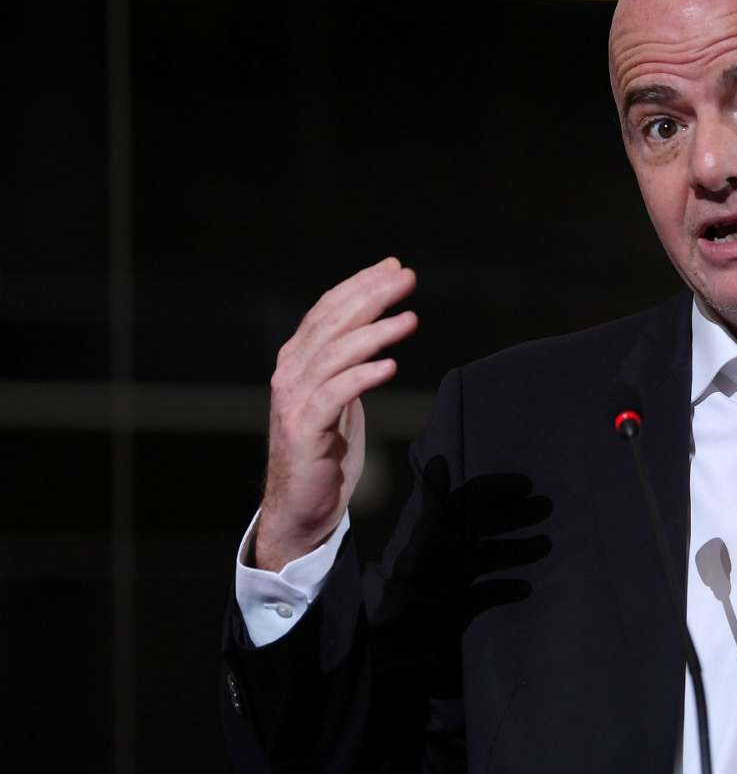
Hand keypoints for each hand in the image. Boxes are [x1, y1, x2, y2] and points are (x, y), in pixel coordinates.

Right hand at [255, 258, 418, 570]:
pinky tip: (390, 366)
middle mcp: (290, 373)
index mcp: (297, 360)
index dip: (360, 285)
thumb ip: (350, 361)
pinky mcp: (303, 430)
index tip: (394, 267)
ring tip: (410, 320)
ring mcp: (293, 400)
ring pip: (334, 354)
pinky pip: (335, 395)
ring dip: (375, 333)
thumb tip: (379, 324)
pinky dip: (362, 377)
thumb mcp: (341, 396)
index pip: (327, 310)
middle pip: (331, 323)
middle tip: (406, 279)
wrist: (300, 505)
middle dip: (371, 297)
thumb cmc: (327, 450)